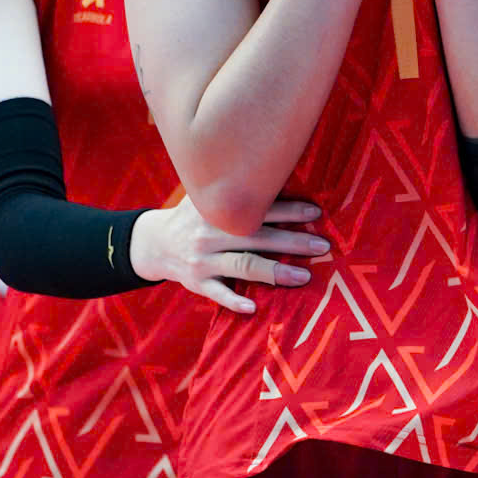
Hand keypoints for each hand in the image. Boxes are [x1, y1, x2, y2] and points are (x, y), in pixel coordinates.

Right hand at [129, 196, 326, 314]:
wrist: (154, 243)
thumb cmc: (193, 217)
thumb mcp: (206, 197)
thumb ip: (234, 189)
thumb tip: (277, 169)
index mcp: (217, 210)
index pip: (256, 209)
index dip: (287, 211)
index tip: (315, 212)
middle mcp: (210, 234)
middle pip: (257, 238)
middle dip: (292, 242)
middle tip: (323, 246)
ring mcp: (202, 260)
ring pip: (243, 266)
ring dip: (275, 272)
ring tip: (305, 277)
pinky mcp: (197, 283)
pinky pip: (217, 294)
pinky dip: (234, 301)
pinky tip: (254, 308)